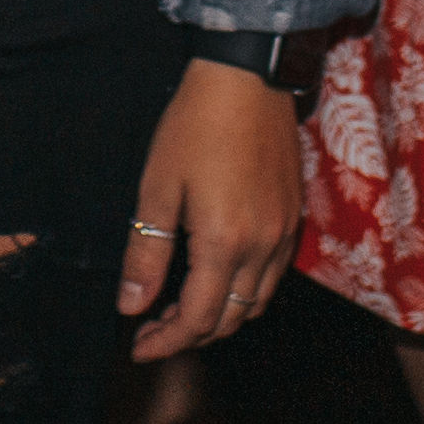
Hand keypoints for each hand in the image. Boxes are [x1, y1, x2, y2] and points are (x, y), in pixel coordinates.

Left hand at [121, 61, 302, 357]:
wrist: (248, 77)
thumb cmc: (194, 126)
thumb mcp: (157, 189)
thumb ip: (146, 253)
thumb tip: (131, 306)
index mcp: (224, 243)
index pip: (196, 319)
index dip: (165, 341)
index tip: (137, 345)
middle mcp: (262, 247)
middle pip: (229, 319)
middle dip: (190, 334)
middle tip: (152, 326)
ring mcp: (283, 233)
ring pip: (255, 303)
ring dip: (218, 316)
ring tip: (181, 306)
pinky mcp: (293, 217)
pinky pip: (272, 276)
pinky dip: (244, 292)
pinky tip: (216, 275)